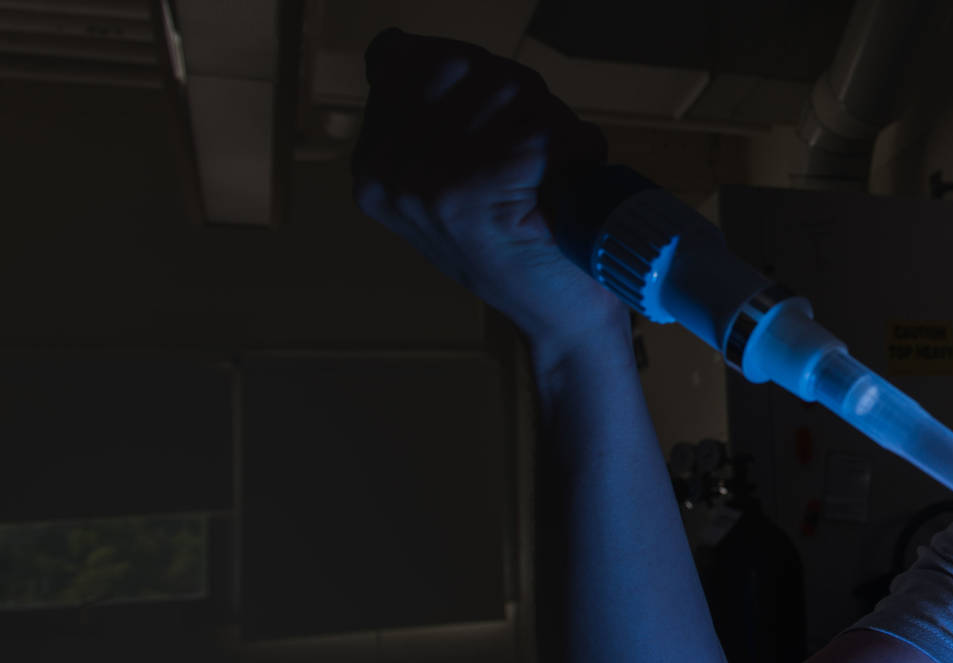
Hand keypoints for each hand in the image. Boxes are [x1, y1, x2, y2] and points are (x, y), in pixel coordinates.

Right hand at [351, 28, 627, 356]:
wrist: (563, 324)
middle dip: (520, 95)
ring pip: (506, 89)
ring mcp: (421, 182)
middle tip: (542, 156)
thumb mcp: (465, 174)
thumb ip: (436, 114)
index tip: (505, 125)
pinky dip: (573, 146)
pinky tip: (572, 184)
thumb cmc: (532, 244)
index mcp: (375, 162)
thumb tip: (399, 44)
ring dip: (554, 123)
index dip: (474, 72)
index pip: (404, 54)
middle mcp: (384, 169)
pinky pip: (537, 128)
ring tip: (556, 175)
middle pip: (461, 61)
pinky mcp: (469, 195)